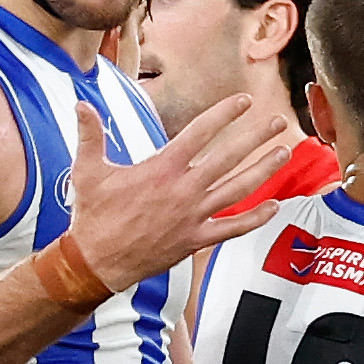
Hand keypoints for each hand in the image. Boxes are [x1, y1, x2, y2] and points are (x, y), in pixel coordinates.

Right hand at [66, 93, 290, 289]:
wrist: (97, 262)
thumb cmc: (94, 217)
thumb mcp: (88, 171)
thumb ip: (90, 135)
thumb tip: (80, 104)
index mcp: (161, 169)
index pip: (200, 133)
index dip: (225, 114)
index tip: (244, 101)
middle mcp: (183, 190)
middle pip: (228, 157)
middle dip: (255, 137)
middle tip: (277, 122)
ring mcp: (192, 217)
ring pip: (237, 190)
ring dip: (263, 171)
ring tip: (283, 153)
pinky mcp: (195, 241)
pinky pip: (231, 229)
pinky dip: (254, 219)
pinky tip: (274, 206)